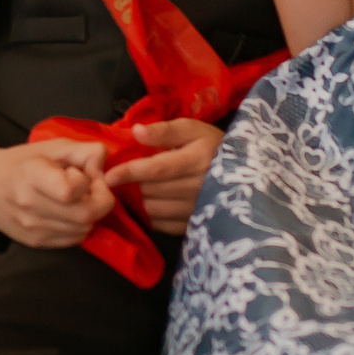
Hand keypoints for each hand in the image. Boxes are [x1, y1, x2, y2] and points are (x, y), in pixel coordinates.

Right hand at [0, 138, 113, 249]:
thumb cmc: (21, 163)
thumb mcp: (52, 147)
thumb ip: (84, 150)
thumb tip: (103, 166)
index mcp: (32, 176)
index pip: (70, 189)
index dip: (86, 181)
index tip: (80, 173)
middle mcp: (30, 205)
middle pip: (86, 215)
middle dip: (99, 200)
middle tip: (89, 189)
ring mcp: (32, 228)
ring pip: (84, 229)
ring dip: (89, 214)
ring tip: (75, 200)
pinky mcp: (36, 242)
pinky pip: (74, 239)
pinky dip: (78, 226)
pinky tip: (66, 212)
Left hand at [103, 118, 223, 230]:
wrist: (244, 173)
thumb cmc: (212, 146)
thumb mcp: (192, 130)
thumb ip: (164, 130)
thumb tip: (136, 131)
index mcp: (197, 160)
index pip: (158, 169)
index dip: (131, 172)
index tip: (109, 175)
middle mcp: (200, 187)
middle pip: (152, 191)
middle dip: (132, 185)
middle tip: (120, 179)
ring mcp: (198, 209)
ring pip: (154, 209)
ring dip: (139, 200)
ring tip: (136, 189)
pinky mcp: (196, 224)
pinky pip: (162, 224)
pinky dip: (150, 215)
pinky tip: (151, 202)